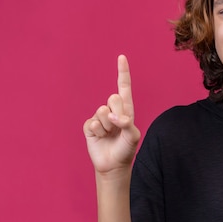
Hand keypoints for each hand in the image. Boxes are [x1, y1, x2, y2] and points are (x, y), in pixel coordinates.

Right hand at [83, 55, 140, 173]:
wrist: (113, 164)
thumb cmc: (126, 149)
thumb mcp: (133, 136)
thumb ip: (127, 124)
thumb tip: (115, 117)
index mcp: (125, 109)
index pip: (124, 87)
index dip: (122, 72)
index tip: (121, 57)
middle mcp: (112, 110)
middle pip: (113, 98)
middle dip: (117, 113)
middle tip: (118, 127)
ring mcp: (100, 117)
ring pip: (102, 112)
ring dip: (107, 126)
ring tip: (110, 135)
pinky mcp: (90, 126)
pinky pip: (93, 123)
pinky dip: (98, 132)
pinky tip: (100, 138)